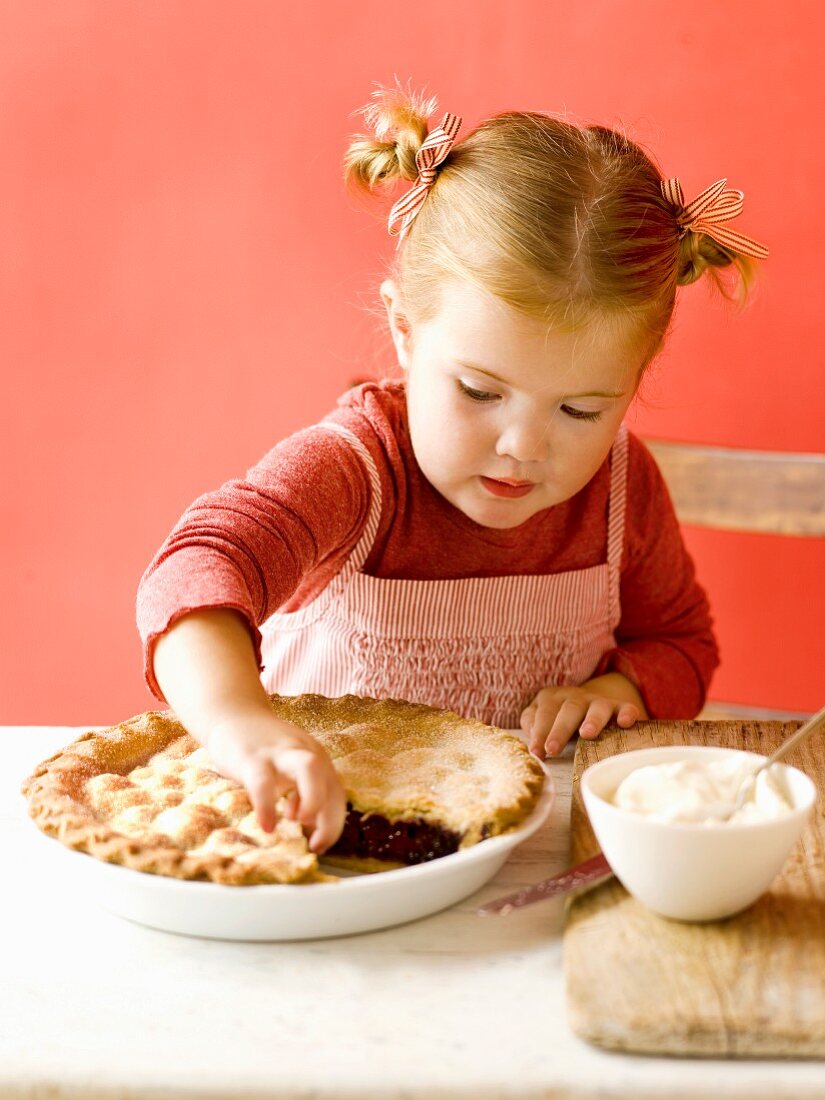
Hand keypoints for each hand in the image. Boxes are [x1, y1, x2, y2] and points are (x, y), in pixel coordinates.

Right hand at [204, 707, 346, 852]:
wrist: (233, 715)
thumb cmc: (263, 750)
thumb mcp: (288, 770)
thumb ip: (300, 792)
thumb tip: (304, 822)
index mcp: (317, 760)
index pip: (336, 795)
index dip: (333, 824)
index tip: (318, 845)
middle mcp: (305, 754)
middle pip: (332, 781)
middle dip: (331, 816)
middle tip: (315, 842)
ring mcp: (280, 753)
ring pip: (309, 768)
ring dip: (313, 799)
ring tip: (298, 823)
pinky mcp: (252, 756)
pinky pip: (263, 781)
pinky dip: (267, 805)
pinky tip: (267, 825)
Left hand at [520, 674, 646, 758]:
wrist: (590, 704)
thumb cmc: (559, 718)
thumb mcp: (542, 717)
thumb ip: (532, 723)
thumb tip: (533, 736)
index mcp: (552, 698)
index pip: (544, 714)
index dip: (539, 733)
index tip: (536, 753)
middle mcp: (575, 696)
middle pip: (568, 709)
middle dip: (560, 729)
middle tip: (552, 749)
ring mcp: (598, 701)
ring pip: (596, 707)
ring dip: (592, 720)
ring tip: (587, 734)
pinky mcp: (619, 707)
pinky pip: (625, 707)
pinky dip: (627, 713)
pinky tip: (625, 723)